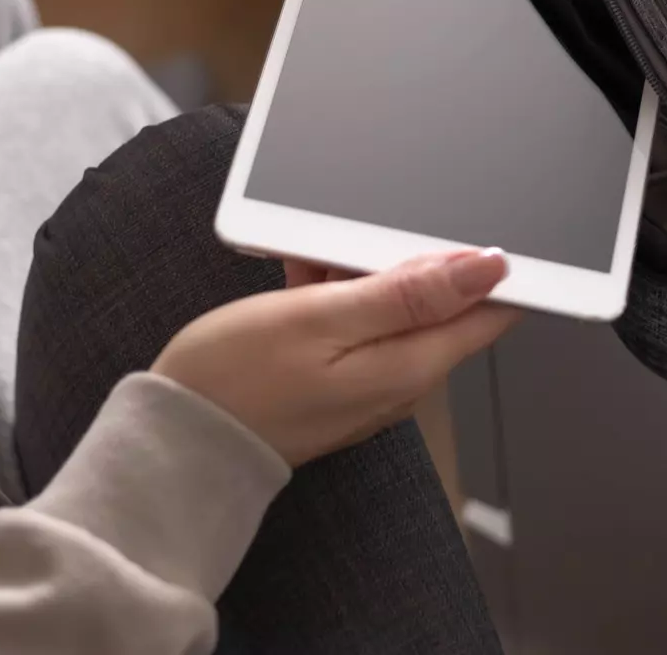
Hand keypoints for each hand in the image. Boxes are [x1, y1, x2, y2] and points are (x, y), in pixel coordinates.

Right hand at [151, 248, 520, 465]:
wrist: (178, 439)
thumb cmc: (236, 378)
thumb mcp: (320, 316)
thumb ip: (409, 293)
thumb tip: (488, 268)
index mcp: (411, 366)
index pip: (489, 311)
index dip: (486, 265)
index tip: (456, 226)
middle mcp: (402, 382)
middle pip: (440, 303)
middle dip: (404, 261)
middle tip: (347, 242)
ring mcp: (371, 386)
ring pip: (394, 308)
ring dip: (360, 275)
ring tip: (311, 265)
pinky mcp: (341, 384)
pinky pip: (359, 326)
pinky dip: (337, 297)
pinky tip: (301, 285)